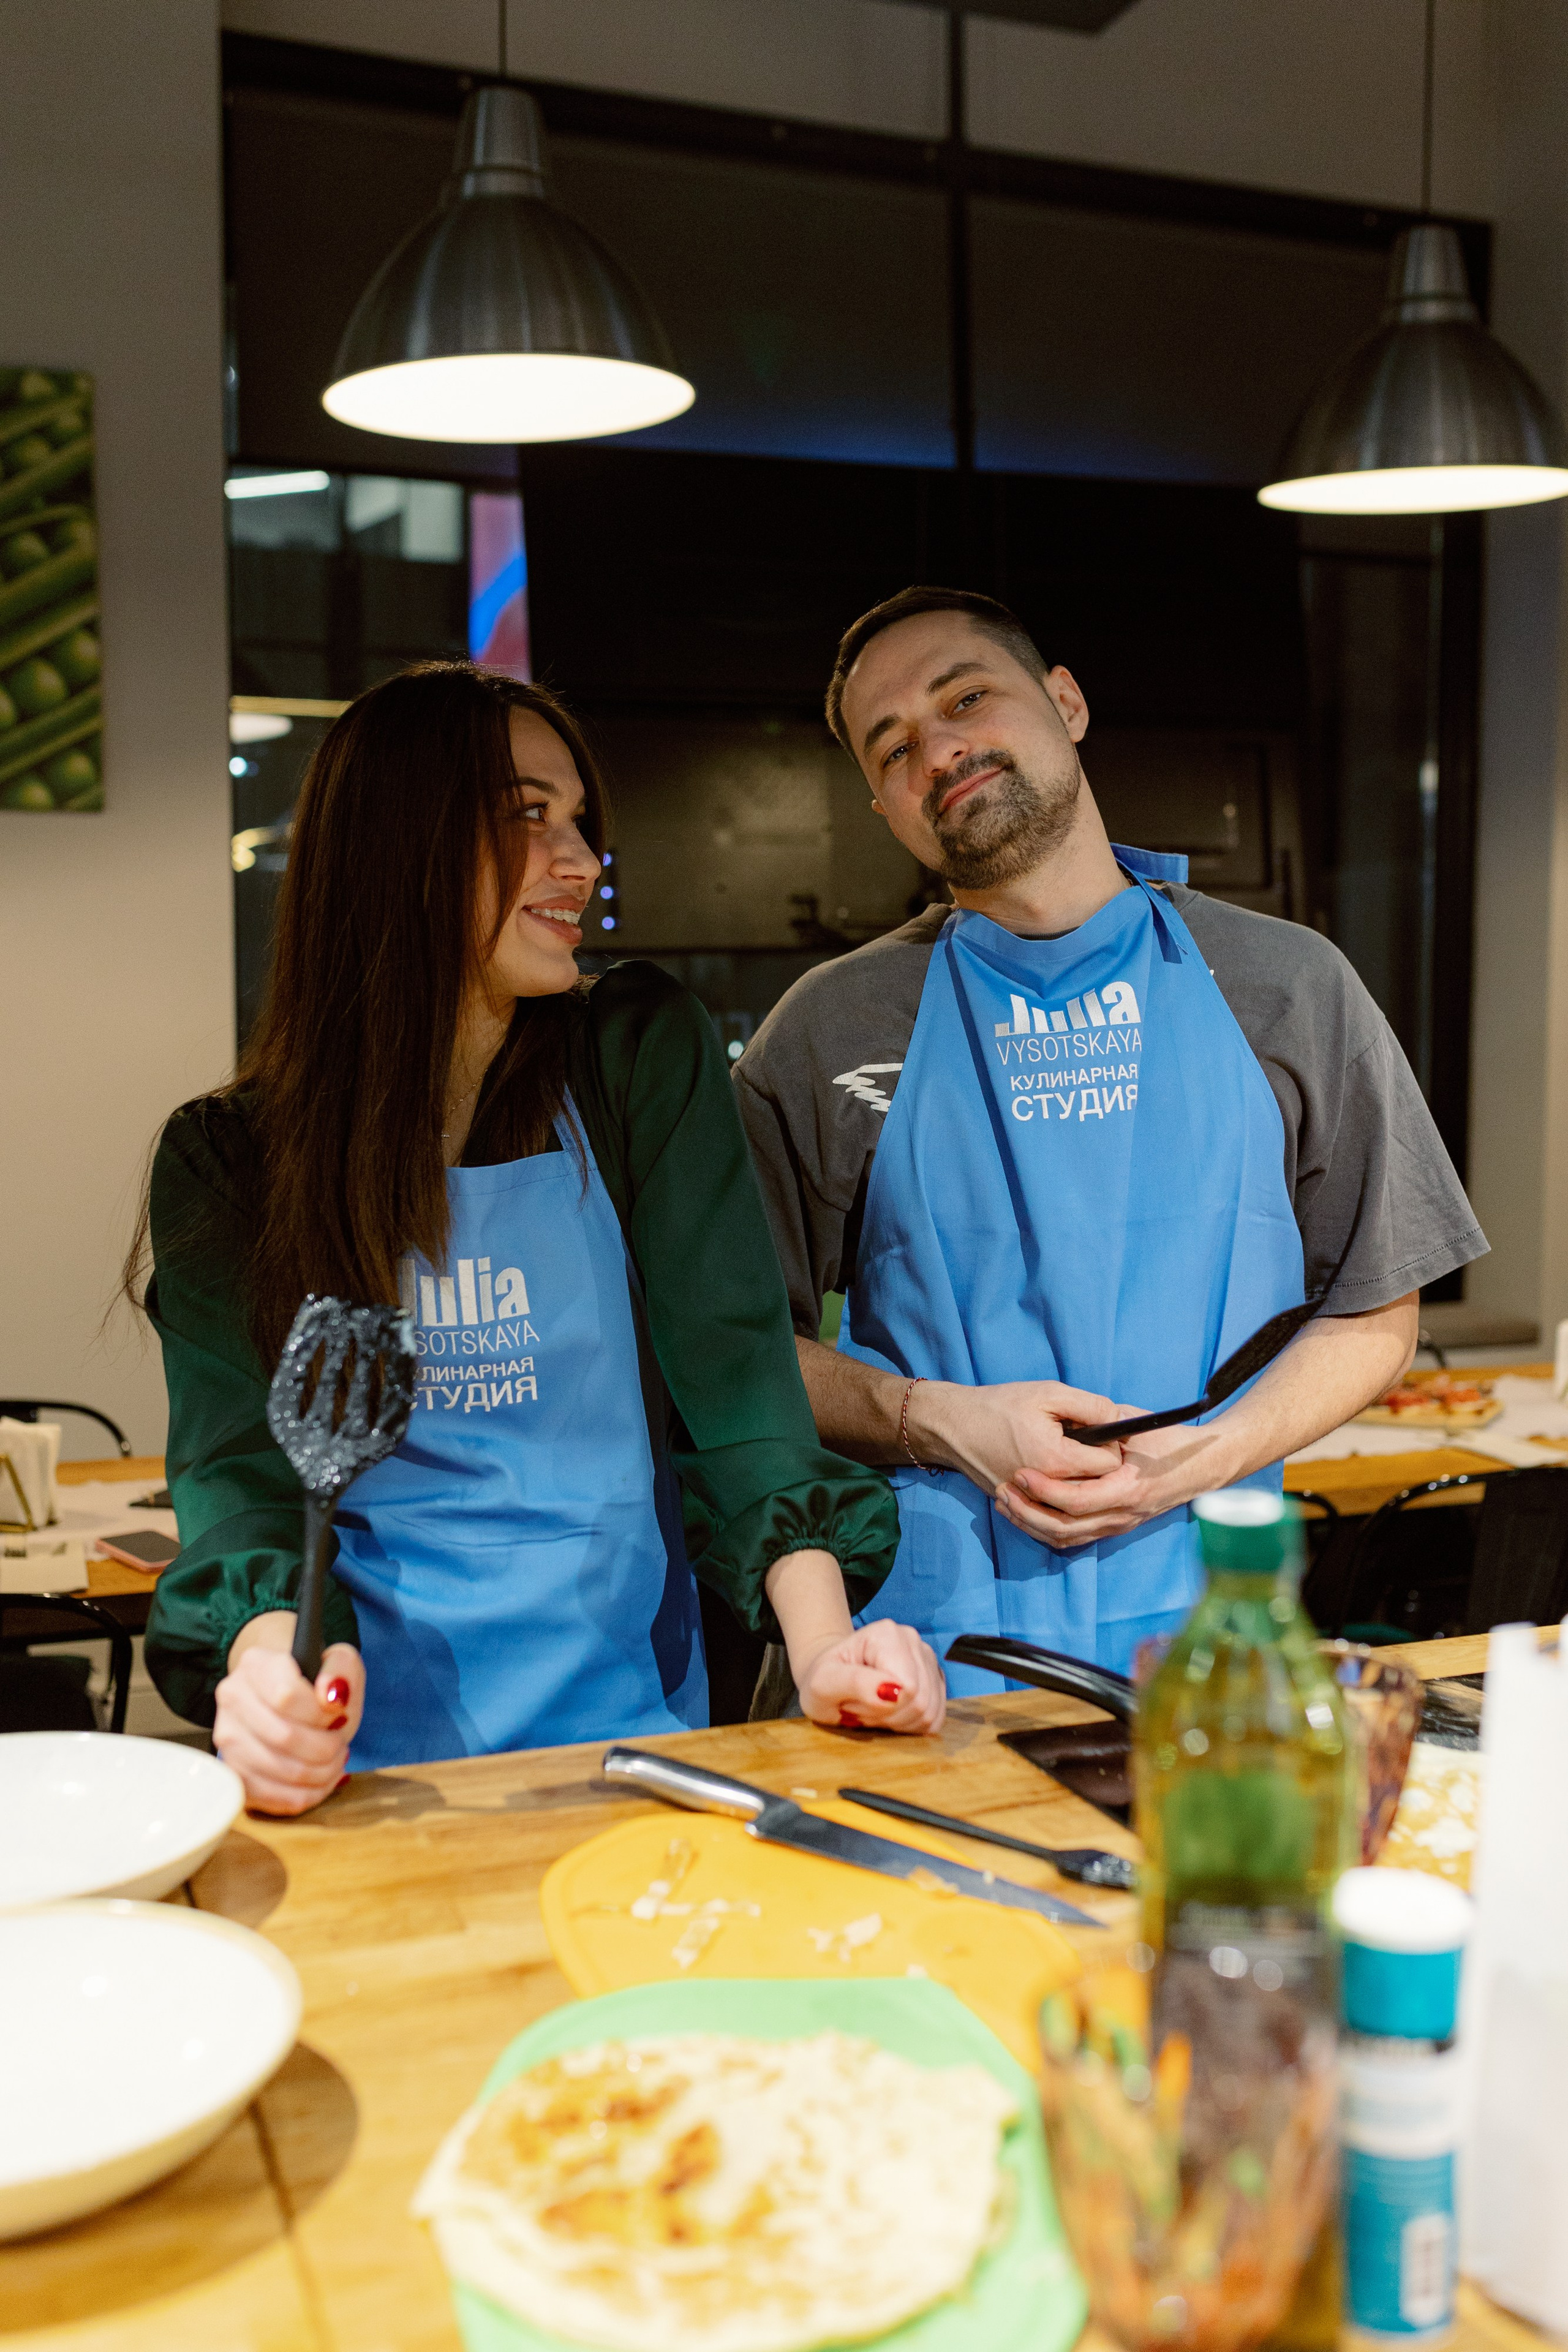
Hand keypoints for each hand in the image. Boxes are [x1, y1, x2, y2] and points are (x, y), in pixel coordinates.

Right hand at [215, 1612, 364, 1814]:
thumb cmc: (314, 1682)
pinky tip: (318, 1781)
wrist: (287, 1698)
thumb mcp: (339, 1662)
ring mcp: (226, 1738)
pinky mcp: (232, 1772)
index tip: (336, 1714)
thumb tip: (331, 1696)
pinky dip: (303, 1795)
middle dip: (325, 1748)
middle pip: (284, 1737)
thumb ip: (340, 1671)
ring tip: (333, 1761)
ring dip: (319, 1774)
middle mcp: (232, 1698)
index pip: (287, 1696)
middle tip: (340, 1743)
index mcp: (255, 1663)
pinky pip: (269, 1797)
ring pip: (278, 1771)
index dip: (320, 1714)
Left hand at [794, 1619, 945, 1734]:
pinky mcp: (935, 1680)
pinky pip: (935, 1718)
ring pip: (930, 1712)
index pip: (907, 1689)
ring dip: (897, 1722)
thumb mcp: (822, 1683)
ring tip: (872, 1708)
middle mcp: (913, 1641)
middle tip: (860, 1707)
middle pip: (921, 1702)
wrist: (831, 1675)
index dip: (880, 1708)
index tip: (853, 1700)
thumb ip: (855, 1683)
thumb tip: (895, 1691)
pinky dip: (911, 1725)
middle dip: (887, 1716)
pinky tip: (890, 1714)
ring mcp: (927, 1660)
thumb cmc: (823, 1678)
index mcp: (887, 1634)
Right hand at [909, 1377, 1128, 1492]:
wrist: (954, 1426)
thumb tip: (1120, 1420)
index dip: (1111, 1446)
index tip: (1097, 1432)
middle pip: (1096, 1487)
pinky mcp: (1019, 1506)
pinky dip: (1057, 1494)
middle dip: (1095, 1466)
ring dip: (1078, 1481)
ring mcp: (1031, 1503)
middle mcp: (1047, 1490)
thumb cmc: (1000, 1406)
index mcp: (1058, 1461)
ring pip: (1075, 1502)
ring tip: (1064, 1455)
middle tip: (1080, 1442)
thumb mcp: (1049, 1394)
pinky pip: (1052, 1510)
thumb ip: (1091, 1406)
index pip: (1110, 1466)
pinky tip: (1049, 1472)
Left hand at [995, 1417, 1234, 1548]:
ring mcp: (1119, 1525)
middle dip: (1028, 1512)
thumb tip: (1067, 1422)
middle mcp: (1123, 1514)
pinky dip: (1047, 1530)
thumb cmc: (1170, 1441)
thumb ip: (1104, 1424)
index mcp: (1128, 1489)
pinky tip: (1027, 1514)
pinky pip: (1075, 1538)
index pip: (1076, 1501)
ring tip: (1007, 1503)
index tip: (1019, 1473)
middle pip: (1064, 1528)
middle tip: (1003, 1491)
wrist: (1202, 1466)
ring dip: (1032, 1524)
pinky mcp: (1115, 1527)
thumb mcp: (1137, 1425)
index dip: (1043, 1490)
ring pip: (1066, 1538)